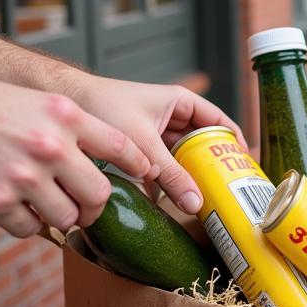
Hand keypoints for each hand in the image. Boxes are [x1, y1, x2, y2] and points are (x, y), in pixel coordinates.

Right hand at [0, 56, 149, 236]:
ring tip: (40, 203)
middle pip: (99, 195)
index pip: (122, 146)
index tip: (144, 175)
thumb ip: (69, 129)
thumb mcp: (35, 102)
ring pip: (67, 218)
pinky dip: (24, 224)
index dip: (137, 166)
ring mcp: (23, 176)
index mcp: (65, 115)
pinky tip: (11, 205)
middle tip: (82, 206)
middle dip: (93, 206)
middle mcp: (50, 145)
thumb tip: (99, 162)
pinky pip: (29, 229)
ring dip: (58, 217)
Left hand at [70, 76, 245, 213]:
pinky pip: (162, 168)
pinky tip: (172, 203)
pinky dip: (167, 183)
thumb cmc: (103, 106)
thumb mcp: (143, 142)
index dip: (235, 142)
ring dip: (190, 177)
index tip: (246, 166)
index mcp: (180, 103)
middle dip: (214, 166)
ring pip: (182, 158)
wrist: (61, 106)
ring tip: (205, 200)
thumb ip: (170, 174)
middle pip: (203, 143)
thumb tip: (195, 204)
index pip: (219, 121)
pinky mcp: (138, 151)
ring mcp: (155, 134)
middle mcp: (171, 117)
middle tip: (228, 190)